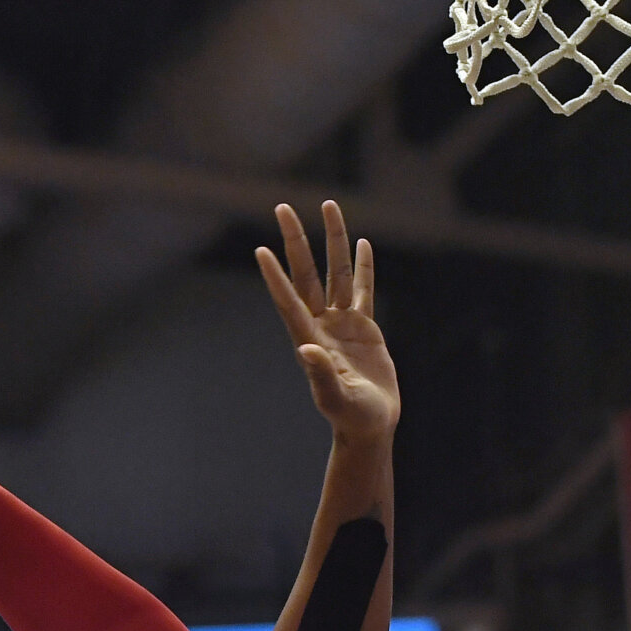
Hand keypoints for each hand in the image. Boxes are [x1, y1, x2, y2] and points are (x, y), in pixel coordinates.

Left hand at [256, 201, 397, 445]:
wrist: (370, 425)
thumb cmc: (351, 416)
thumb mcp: (336, 398)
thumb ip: (321, 374)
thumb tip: (306, 349)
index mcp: (310, 339)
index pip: (289, 300)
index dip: (275, 276)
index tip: (261, 249)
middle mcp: (320, 325)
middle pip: (306, 273)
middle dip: (295, 240)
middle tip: (282, 208)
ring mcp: (341, 323)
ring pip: (336, 272)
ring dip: (332, 240)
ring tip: (329, 205)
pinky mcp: (363, 327)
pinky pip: (362, 289)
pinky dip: (362, 266)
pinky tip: (362, 242)